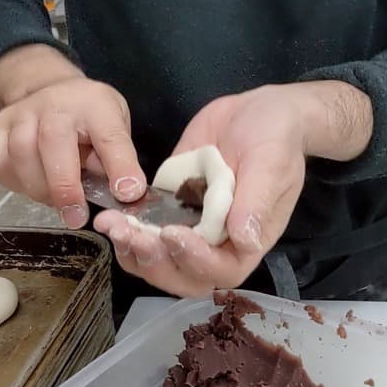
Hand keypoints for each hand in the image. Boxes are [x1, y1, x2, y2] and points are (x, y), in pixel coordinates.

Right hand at [0, 45, 145, 228]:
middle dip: (65, 188)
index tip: (128, 194)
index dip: (120, 166)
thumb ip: (118, 160)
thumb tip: (125, 196)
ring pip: (21, 156)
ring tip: (57, 201)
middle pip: (54, 144)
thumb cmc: (89, 118)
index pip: (110, 136)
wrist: (53, 92)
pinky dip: (15, 184)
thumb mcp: (116, 129)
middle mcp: (54, 104)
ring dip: (40, 189)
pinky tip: (35, 183)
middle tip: (76, 217)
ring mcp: (20, 113)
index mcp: (95, 105)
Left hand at [94, 84, 314, 296]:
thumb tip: (243, 239)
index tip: (173, 233)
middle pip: (183, 275)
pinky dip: (127, 229)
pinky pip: (146, 230)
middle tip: (129, 234)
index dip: (195, 261)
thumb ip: (257, 202)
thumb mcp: (271, 164)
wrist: (259, 111)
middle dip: (153, 260)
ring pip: (159, 258)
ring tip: (111, 225)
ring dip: (133, 249)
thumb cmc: (276, 139)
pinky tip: (110, 214)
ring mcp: (191, 226)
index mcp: (247, 241)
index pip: (221, 270)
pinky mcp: (170, 207)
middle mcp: (217, 243)